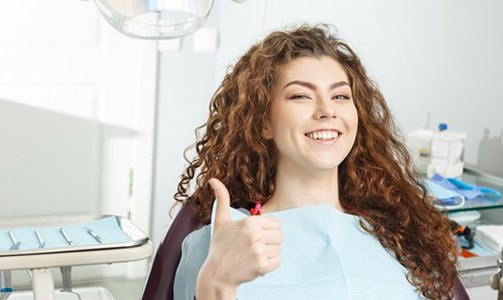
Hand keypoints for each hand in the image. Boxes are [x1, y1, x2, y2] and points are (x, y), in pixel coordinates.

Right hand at [196, 178, 283, 298]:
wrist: (217, 274)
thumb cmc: (219, 246)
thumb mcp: (220, 221)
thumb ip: (222, 199)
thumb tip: (213, 179)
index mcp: (249, 222)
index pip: (276, 224)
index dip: (267, 231)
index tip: (254, 237)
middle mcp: (255, 235)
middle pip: (280, 236)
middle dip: (270, 242)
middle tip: (253, 248)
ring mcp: (259, 250)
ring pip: (279, 249)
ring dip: (269, 254)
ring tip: (253, 256)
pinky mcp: (262, 265)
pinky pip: (278, 262)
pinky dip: (269, 265)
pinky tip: (255, 265)